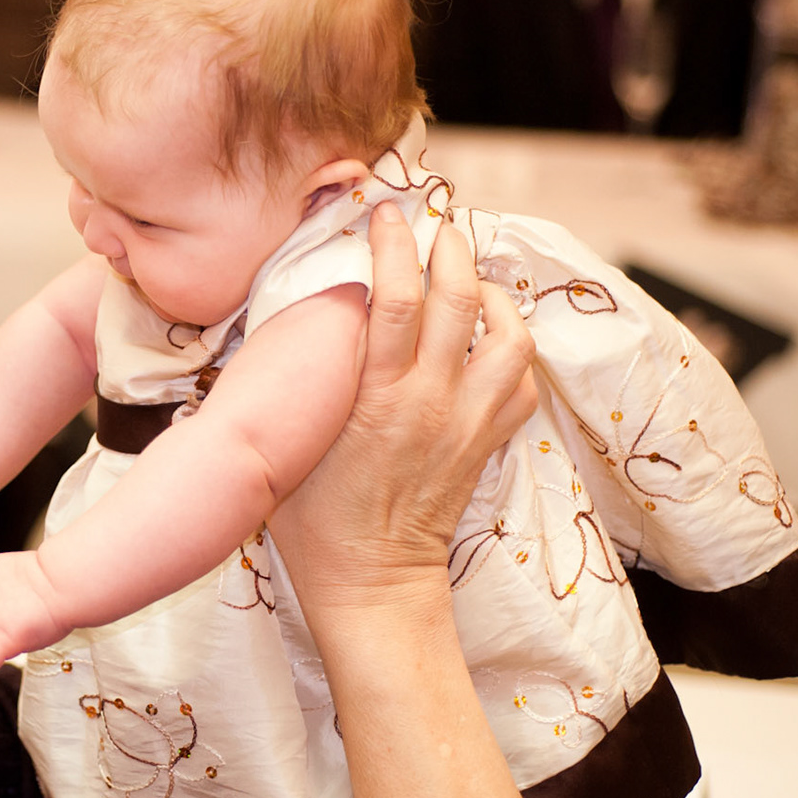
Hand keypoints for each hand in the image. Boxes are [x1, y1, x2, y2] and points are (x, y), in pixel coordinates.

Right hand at [268, 202, 538, 797]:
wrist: (370, 583)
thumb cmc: (311, 520)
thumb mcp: (286, 442)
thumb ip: (290, 382)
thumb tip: (276, 326)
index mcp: (379, 398)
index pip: (399, 298)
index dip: (393, 245)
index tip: (383, 214)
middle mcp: (434, 402)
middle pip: (462, 299)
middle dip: (451, 248)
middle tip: (433, 224)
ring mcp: (469, 423)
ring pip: (510, 335)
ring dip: (493, 295)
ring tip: (470, 277)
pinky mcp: (487, 444)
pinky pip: (521, 382)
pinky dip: (511, 350)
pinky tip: (486, 341)